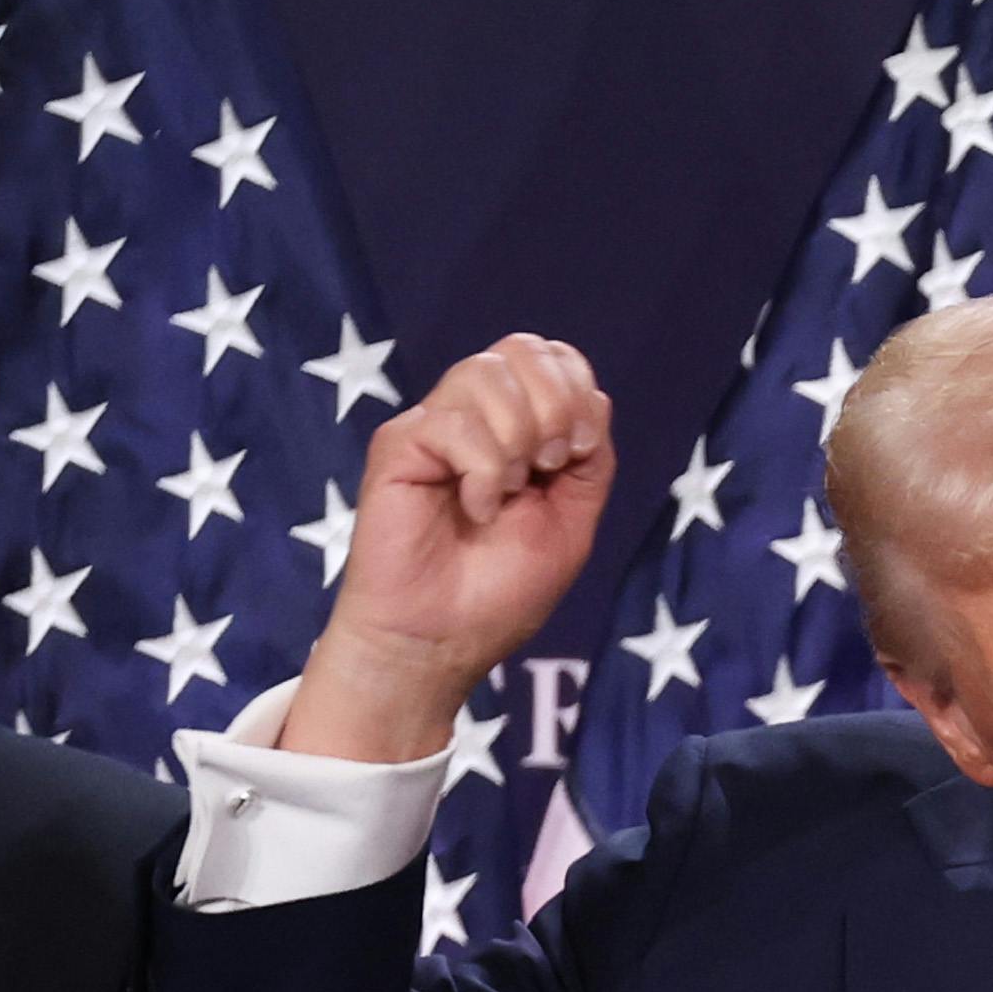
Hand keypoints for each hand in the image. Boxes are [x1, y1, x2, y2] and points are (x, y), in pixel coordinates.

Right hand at [266, 336, 612, 763]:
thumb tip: (593, 400)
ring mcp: (433, 427)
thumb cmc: (498, 592)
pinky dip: (482, 471)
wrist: (441, 643)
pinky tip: (474, 509)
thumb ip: (591, 460)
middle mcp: (472, 416)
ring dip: (517, 438)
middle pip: (521, 349)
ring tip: (504, 494)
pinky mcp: (399, 446)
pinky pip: (455, 422)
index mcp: (515, 426)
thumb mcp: (571, 521)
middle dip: (555, 405)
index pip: (550, 356)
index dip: (576, 388)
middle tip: (548, 467)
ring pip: (486, 373)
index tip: (578, 452)